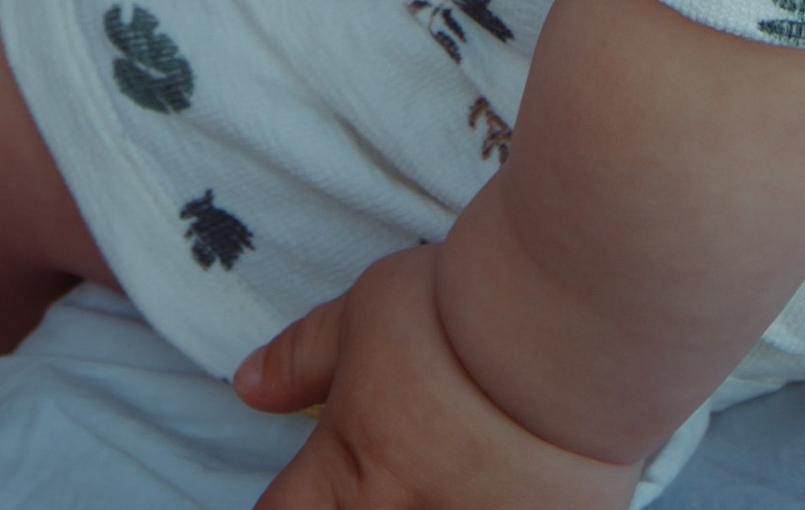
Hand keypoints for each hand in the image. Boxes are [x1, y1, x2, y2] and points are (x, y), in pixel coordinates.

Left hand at [236, 247, 636, 509]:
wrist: (557, 328)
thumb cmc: (454, 313)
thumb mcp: (362, 315)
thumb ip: (302, 360)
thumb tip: (247, 385)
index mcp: (347, 476)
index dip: (289, 502)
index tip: (306, 487)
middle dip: (358, 502)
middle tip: (394, 465)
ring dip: (434, 496)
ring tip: (456, 466)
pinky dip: (498, 499)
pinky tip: (511, 477)